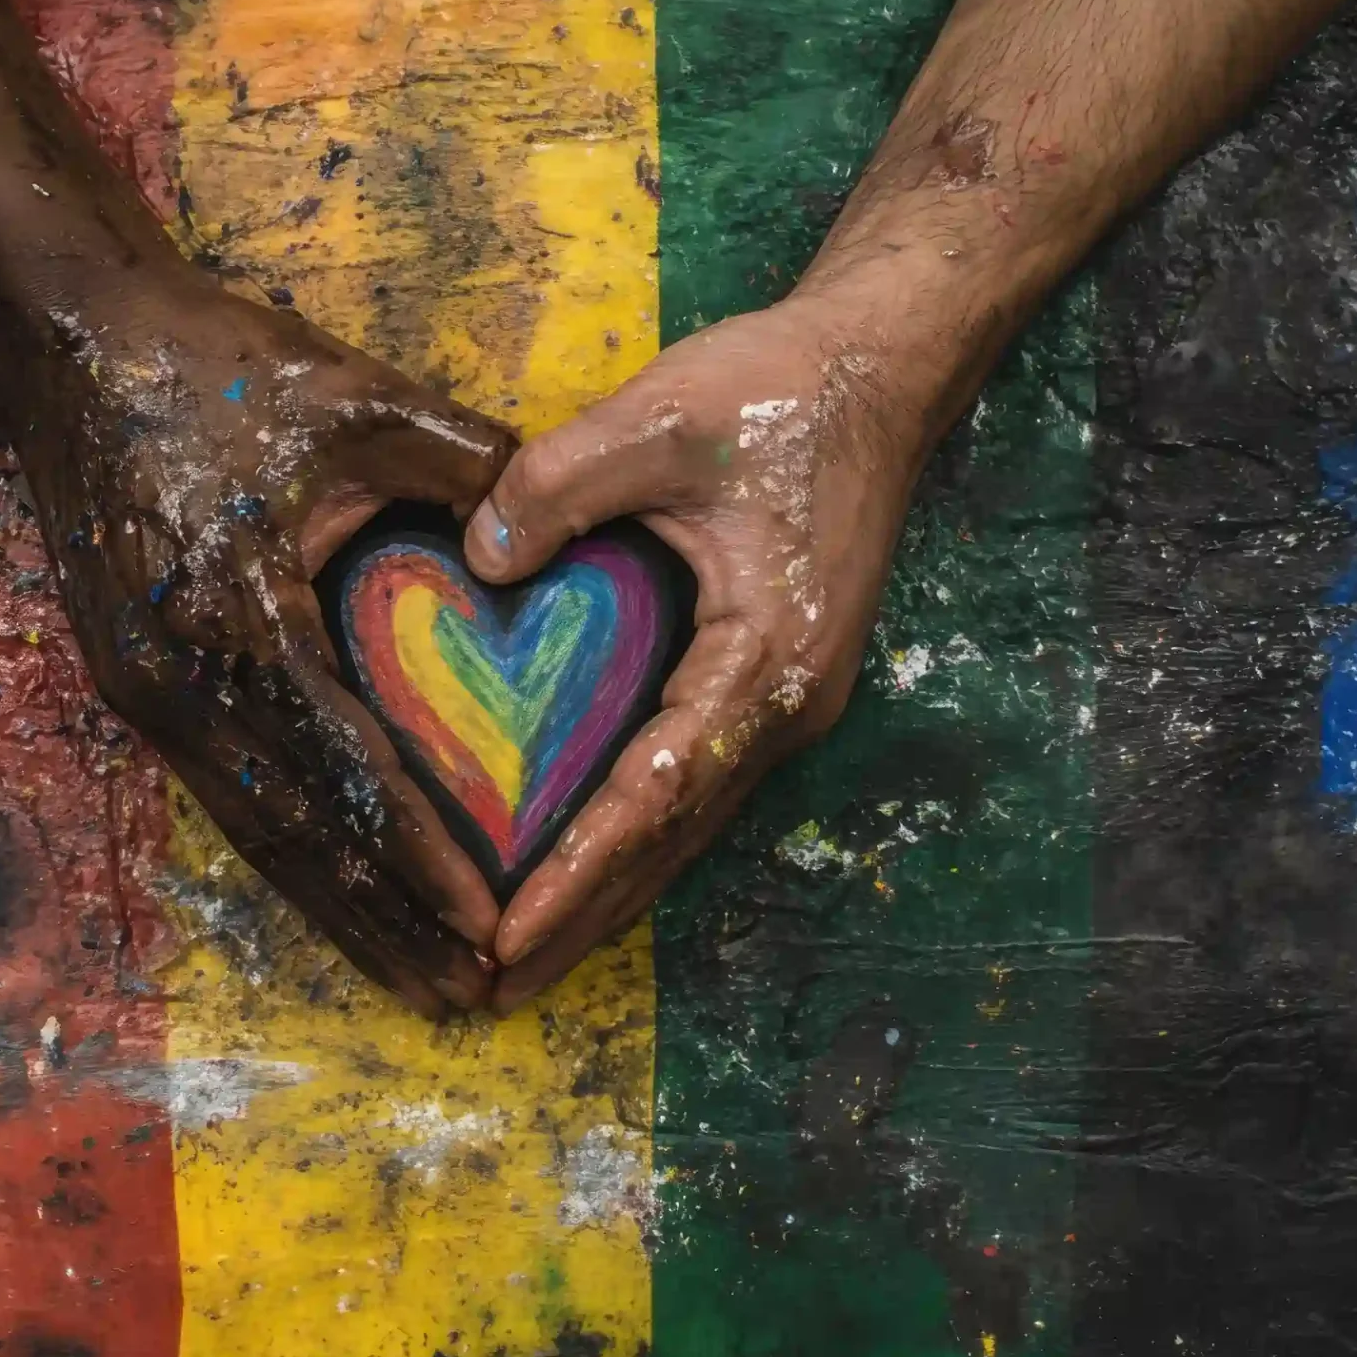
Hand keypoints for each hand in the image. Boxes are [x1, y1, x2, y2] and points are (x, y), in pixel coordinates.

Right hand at [15, 267, 517, 1014]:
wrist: (63, 342)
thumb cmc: (214, 364)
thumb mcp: (356, 398)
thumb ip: (470, 465)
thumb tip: (562, 530)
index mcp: (233, 615)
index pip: (344, 764)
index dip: (419, 850)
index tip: (492, 916)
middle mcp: (177, 681)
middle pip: (293, 835)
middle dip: (383, 923)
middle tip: (469, 996)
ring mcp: (144, 693)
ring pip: (254, 832)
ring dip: (337, 914)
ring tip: (418, 981)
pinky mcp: (136, 686)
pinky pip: (227, 794)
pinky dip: (292, 856)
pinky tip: (342, 899)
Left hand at [460, 286, 979, 1009]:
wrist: (876, 368)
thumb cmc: (781, 392)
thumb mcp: (661, 416)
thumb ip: (560, 482)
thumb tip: (480, 557)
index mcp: (764, 655)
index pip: (654, 792)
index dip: (578, 869)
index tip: (509, 934)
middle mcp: (785, 703)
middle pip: (672, 840)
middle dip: (585, 917)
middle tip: (494, 989)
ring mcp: (785, 699)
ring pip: (686, 823)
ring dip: (610, 890)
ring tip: (527, 957)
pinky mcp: (769, 678)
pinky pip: (693, 779)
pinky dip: (634, 833)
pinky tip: (582, 862)